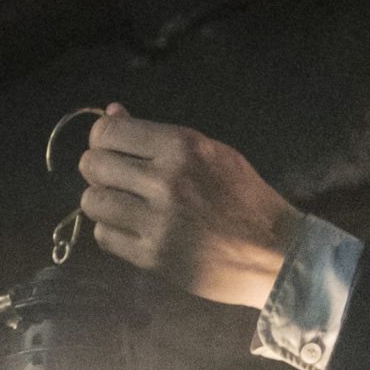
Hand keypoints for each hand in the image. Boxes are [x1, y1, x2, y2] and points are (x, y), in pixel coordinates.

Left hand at [78, 103, 302, 309]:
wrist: (278, 254)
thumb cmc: (247, 200)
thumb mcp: (213, 155)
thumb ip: (160, 136)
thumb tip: (112, 112)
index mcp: (183, 148)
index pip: (107, 132)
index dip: (103, 140)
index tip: (114, 151)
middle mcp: (166, 181)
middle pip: (92, 165)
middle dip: (100, 171)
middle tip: (119, 182)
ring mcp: (158, 221)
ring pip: (91, 202)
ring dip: (104, 203)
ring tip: (126, 208)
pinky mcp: (153, 256)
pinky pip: (104, 236)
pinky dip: (114, 232)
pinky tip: (136, 231)